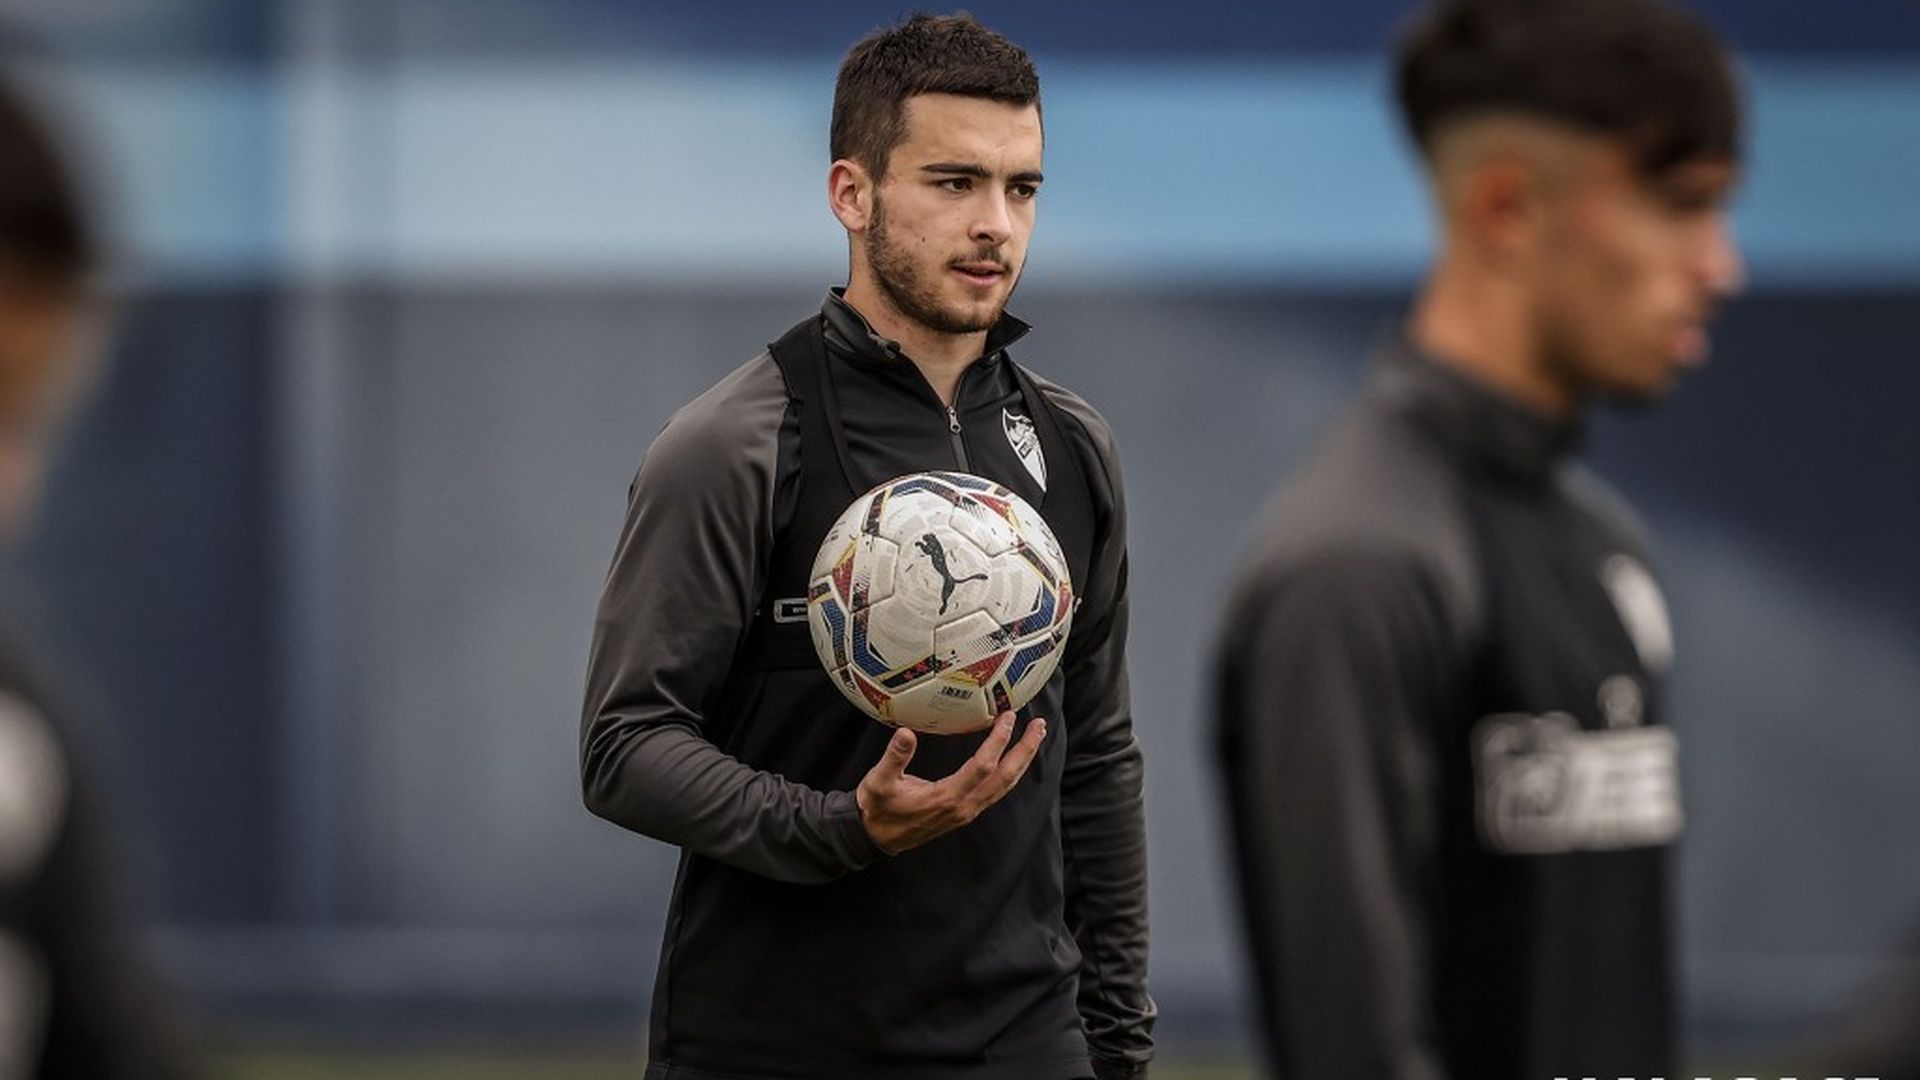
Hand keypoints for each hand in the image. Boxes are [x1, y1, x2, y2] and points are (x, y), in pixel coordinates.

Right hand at [855, 711, 1047, 854]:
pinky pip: (996, 791)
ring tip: (1035, 737)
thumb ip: (894, 758)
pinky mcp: (965, 812)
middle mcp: (964, 807)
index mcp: (946, 797)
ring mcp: (967, 811)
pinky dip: (1010, 772)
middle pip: (1005, 778)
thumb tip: (906, 733)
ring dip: (1022, 761)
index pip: (982, 766)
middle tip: (1039, 725)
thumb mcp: (878, 782)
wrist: (875, 838)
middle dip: (1025, 751)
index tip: (1008, 717)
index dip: (998, 741)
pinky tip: (1015, 759)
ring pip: (1004, 786)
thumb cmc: (878, 808)